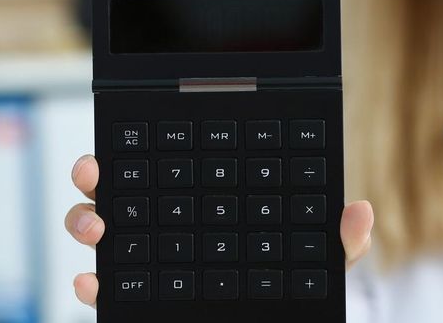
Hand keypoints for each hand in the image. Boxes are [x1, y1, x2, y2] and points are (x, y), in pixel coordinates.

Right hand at [64, 154, 374, 307]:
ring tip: (95, 227)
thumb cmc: (290, 285)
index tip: (120, 145)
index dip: (134, 150)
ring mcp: (150, 262)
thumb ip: (339, 240)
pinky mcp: (139, 298)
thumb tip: (359, 212)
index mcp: (202, 199)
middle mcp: (167, 225)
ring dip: (83, 222)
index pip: (164, 165)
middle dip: (94, 178)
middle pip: (118, 191)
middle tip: (95, 174)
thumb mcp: (318, 261)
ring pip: (101, 233)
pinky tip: (91, 283)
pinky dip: (90, 285)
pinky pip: (104, 289)